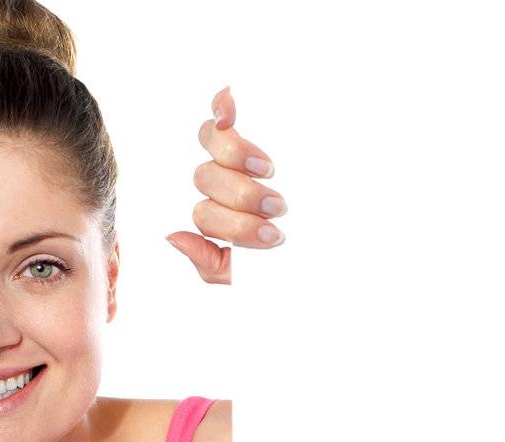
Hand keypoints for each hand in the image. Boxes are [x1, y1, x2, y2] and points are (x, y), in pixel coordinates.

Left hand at [168, 87, 286, 284]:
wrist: (329, 237)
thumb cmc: (287, 256)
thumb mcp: (247, 272)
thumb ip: (211, 263)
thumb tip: (175, 237)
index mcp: (217, 215)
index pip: (204, 214)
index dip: (234, 225)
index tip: (274, 234)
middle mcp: (219, 182)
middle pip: (207, 179)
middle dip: (244, 197)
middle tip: (278, 207)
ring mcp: (233, 153)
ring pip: (214, 143)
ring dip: (239, 157)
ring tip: (269, 172)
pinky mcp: (252, 128)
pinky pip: (222, 109)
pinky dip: (222, 106)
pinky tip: (228, 113)